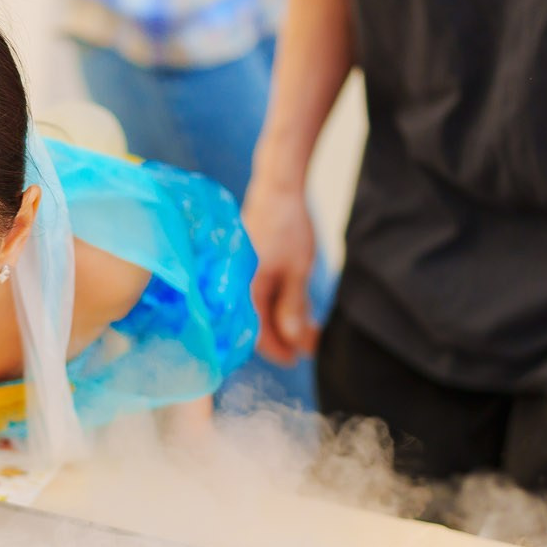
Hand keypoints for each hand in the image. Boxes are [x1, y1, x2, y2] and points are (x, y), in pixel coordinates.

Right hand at [241, 180, 319, 365]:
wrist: (277, 188)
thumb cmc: (287, 226)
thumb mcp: (297, 270)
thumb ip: (293, 307)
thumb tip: (294, 340)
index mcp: (243, 292)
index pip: (256, 335)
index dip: (279, 349)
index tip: (298, 358)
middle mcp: (236, 288)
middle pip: (258, 325)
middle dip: (285, 338)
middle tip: (311, 345)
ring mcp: (242, 277)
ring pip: (261, 310)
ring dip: (284, 322)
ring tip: (308, 329)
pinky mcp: (248, 268)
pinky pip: (261, 296)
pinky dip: (278, 306)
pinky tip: (295, 309)